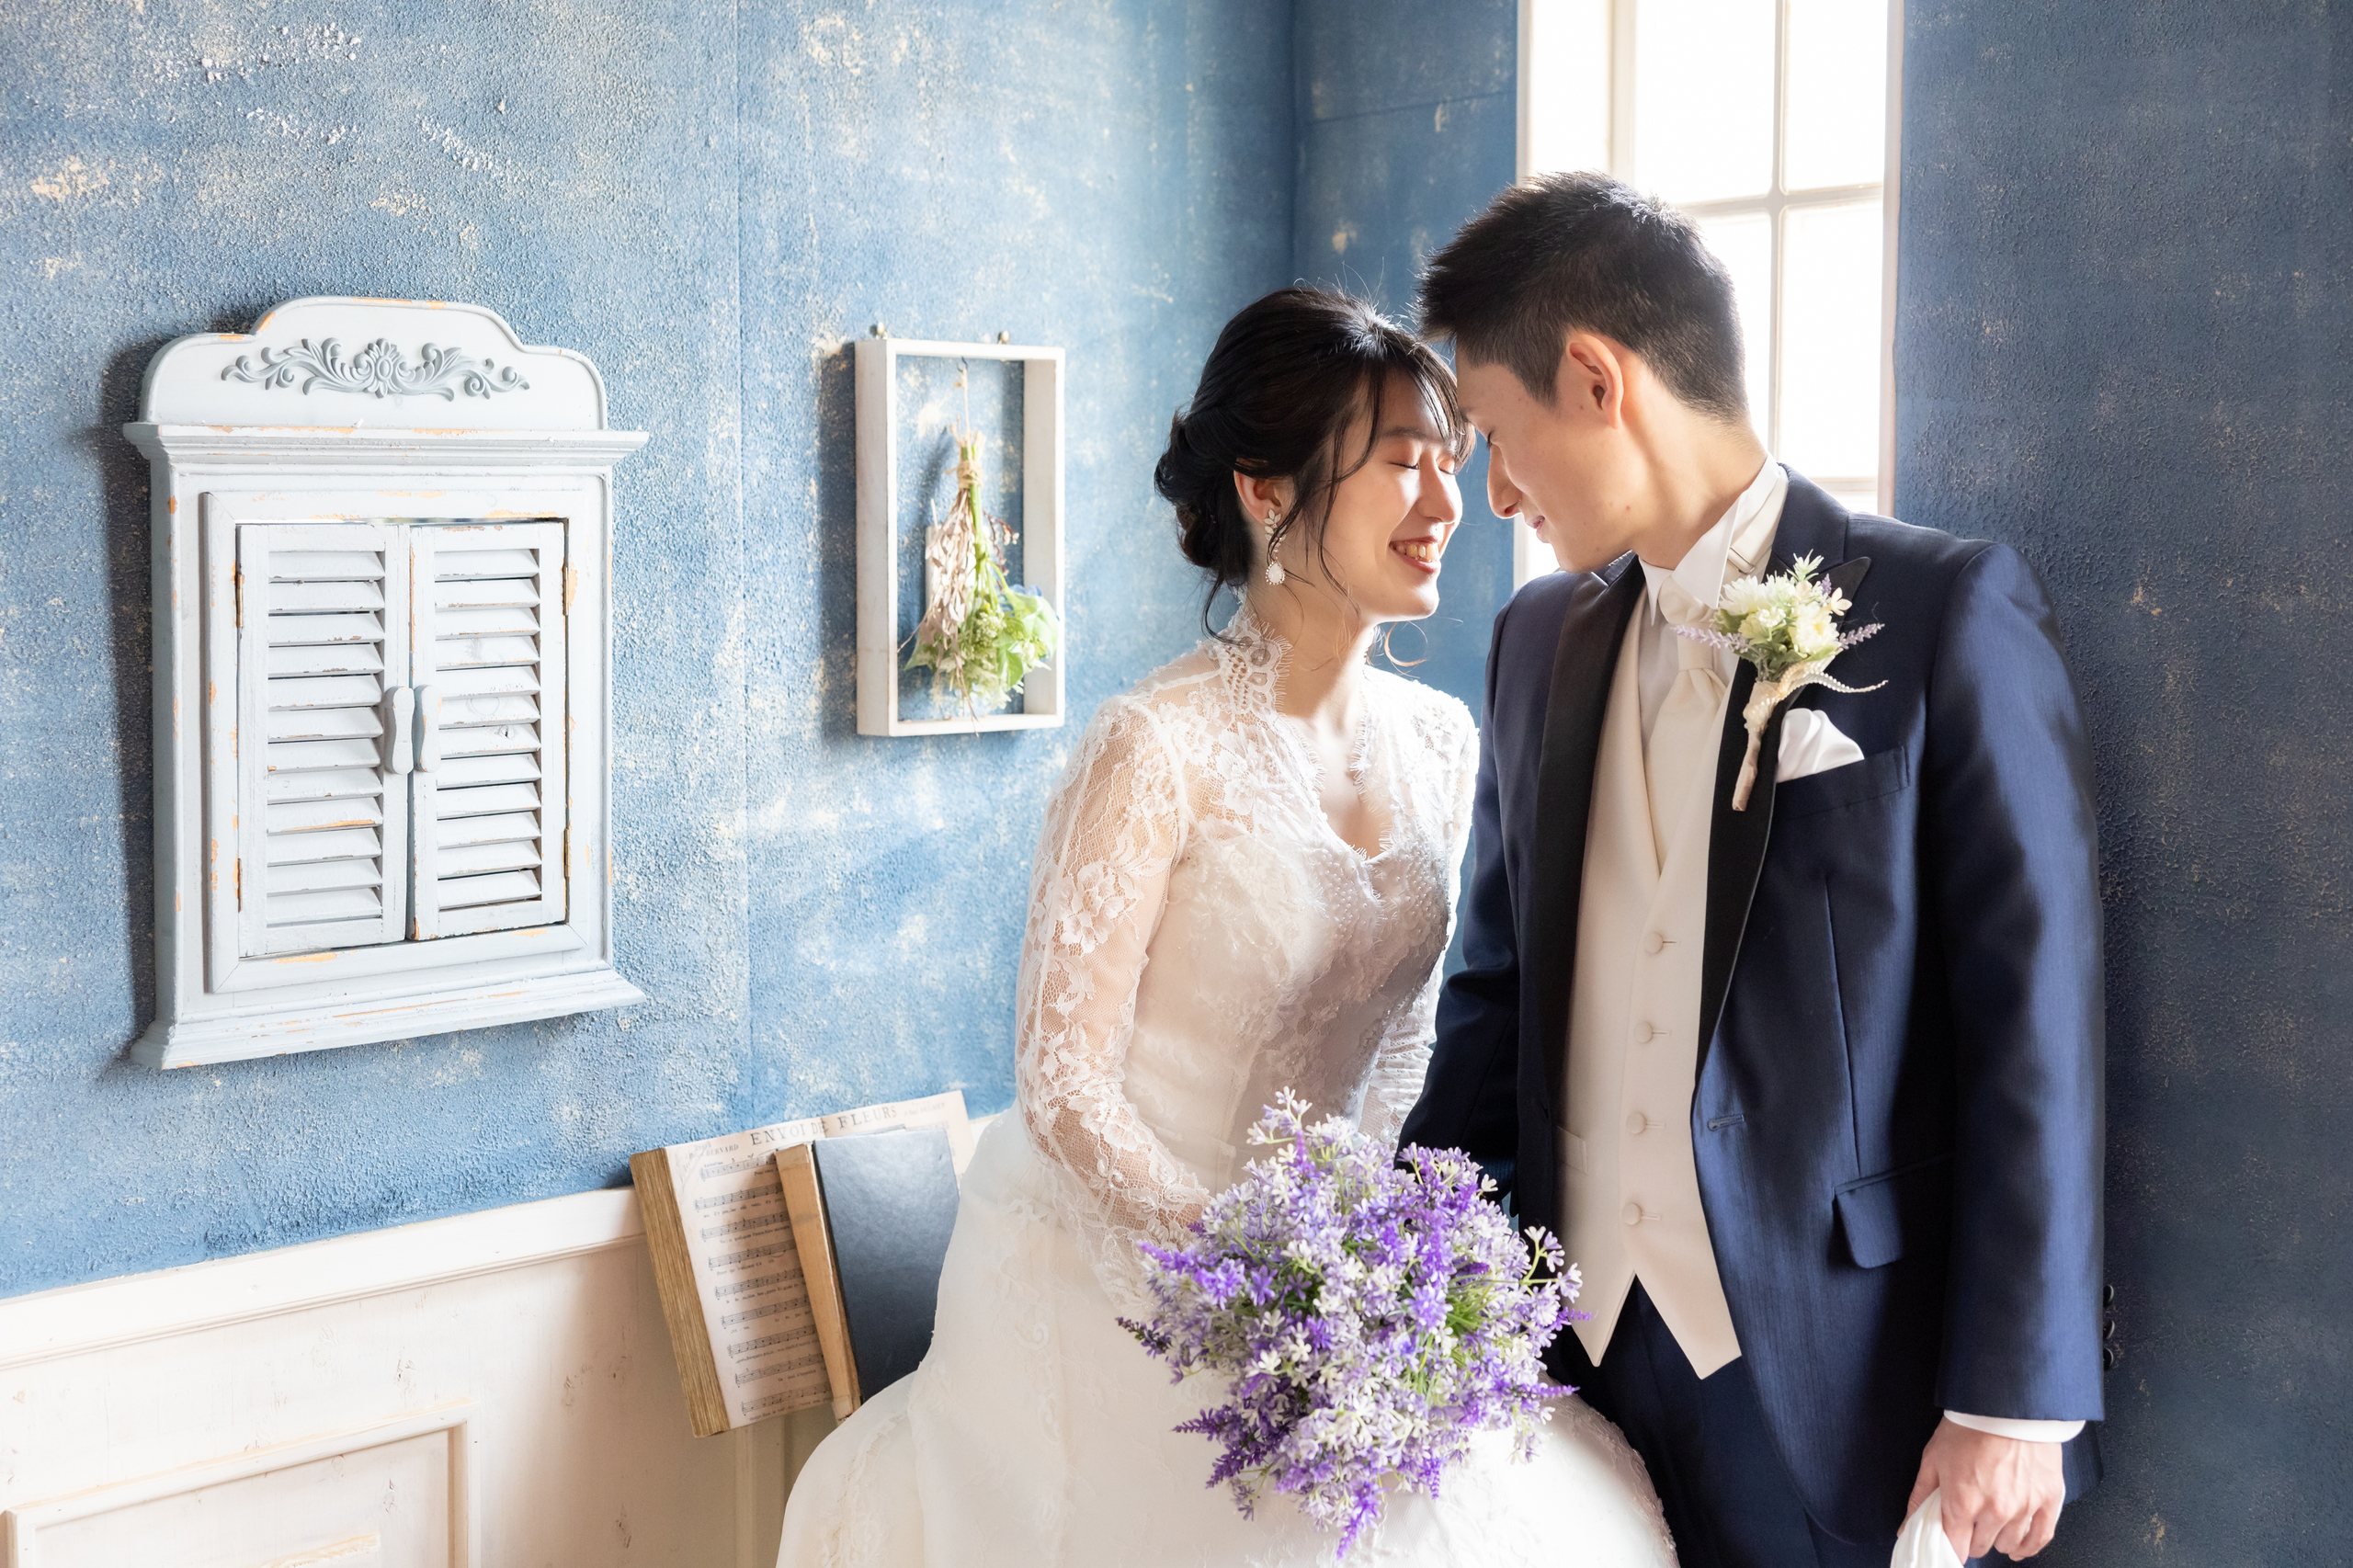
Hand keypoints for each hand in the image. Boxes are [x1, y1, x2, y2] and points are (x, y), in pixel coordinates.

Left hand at [1907, 1417, 2064, 1559]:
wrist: (2007, 1402)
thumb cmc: (1969, 1426)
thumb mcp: (1933, 1458)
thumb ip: (1920, 1498)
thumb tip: (1906, 1527)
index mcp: (1963, 1501)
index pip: (1954, 1548)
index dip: (1949, 1547)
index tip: (1948, 1540)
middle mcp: (1995, 1510)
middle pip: (1980, 1547)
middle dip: (1971, 1536)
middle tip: (1968, 1519)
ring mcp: (2024, 1507)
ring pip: (2008, 1544)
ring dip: (1997, 1537)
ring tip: (1990, 1521)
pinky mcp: (2049, 1499)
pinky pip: (2040, 1537)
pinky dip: (2028, 1547)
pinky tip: (2017, 1547)